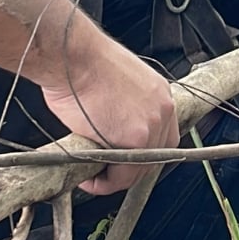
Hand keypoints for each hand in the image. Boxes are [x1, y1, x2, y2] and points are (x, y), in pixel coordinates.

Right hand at [41, 28, 179, 195]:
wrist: (75, 56)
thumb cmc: (84, 65)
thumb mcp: (117, 85)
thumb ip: (125, 110)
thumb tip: (112, 133)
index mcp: (159, 93)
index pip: (163, 135)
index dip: (142, 154)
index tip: (121, 161)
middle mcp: (163, 107)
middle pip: (156, 155)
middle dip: (130, 169)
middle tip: (106, 173)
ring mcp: (153, 123)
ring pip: (140, 168)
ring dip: (116, 178)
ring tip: (95, 176)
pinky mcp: (136, 138)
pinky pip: (124, 174)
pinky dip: (106, 182)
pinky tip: (90, 178)